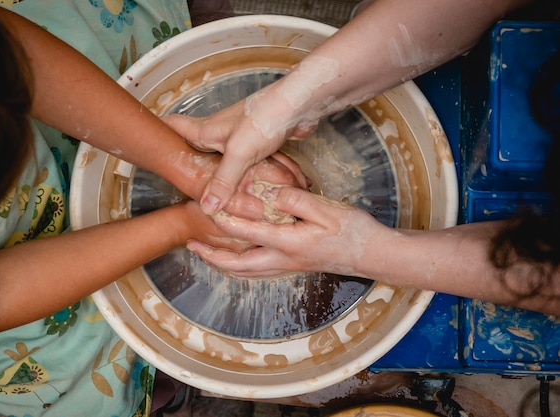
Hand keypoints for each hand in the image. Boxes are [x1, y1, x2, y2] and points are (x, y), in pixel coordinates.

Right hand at [164, 88, 314, 214]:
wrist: (299, 105)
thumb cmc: (264, 119)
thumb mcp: (239, 153)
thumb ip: (223, 181)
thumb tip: (206, 208)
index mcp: (205, 130)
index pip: (172, 126)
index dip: (156, 132)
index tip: (142, 142)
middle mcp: (218, 132)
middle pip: (194, 146)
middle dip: (186, 161)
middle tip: (177, 180)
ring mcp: (238, 136)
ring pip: (221, 157)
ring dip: (219, 172)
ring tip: (210, 191)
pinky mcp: (257, 142)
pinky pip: (245, 161)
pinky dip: (245, 173)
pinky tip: (247, 187)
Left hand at [186, 187, 386, 276]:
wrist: (373, 255)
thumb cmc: (353, 231)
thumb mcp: (327, 209)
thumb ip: (296, 200)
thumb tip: (269, 192)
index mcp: (290, 242)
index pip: (250, 232)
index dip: (226, 222)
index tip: (207, 210)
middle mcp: (284, 259)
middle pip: (239, 264)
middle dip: (212, 256)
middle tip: (192, 246)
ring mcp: (289, 265)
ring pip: (247, 272)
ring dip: (223, 264)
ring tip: (205, 255)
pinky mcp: (294, 266)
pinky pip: (258, 270)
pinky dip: (240, 266)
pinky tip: (237, 258)